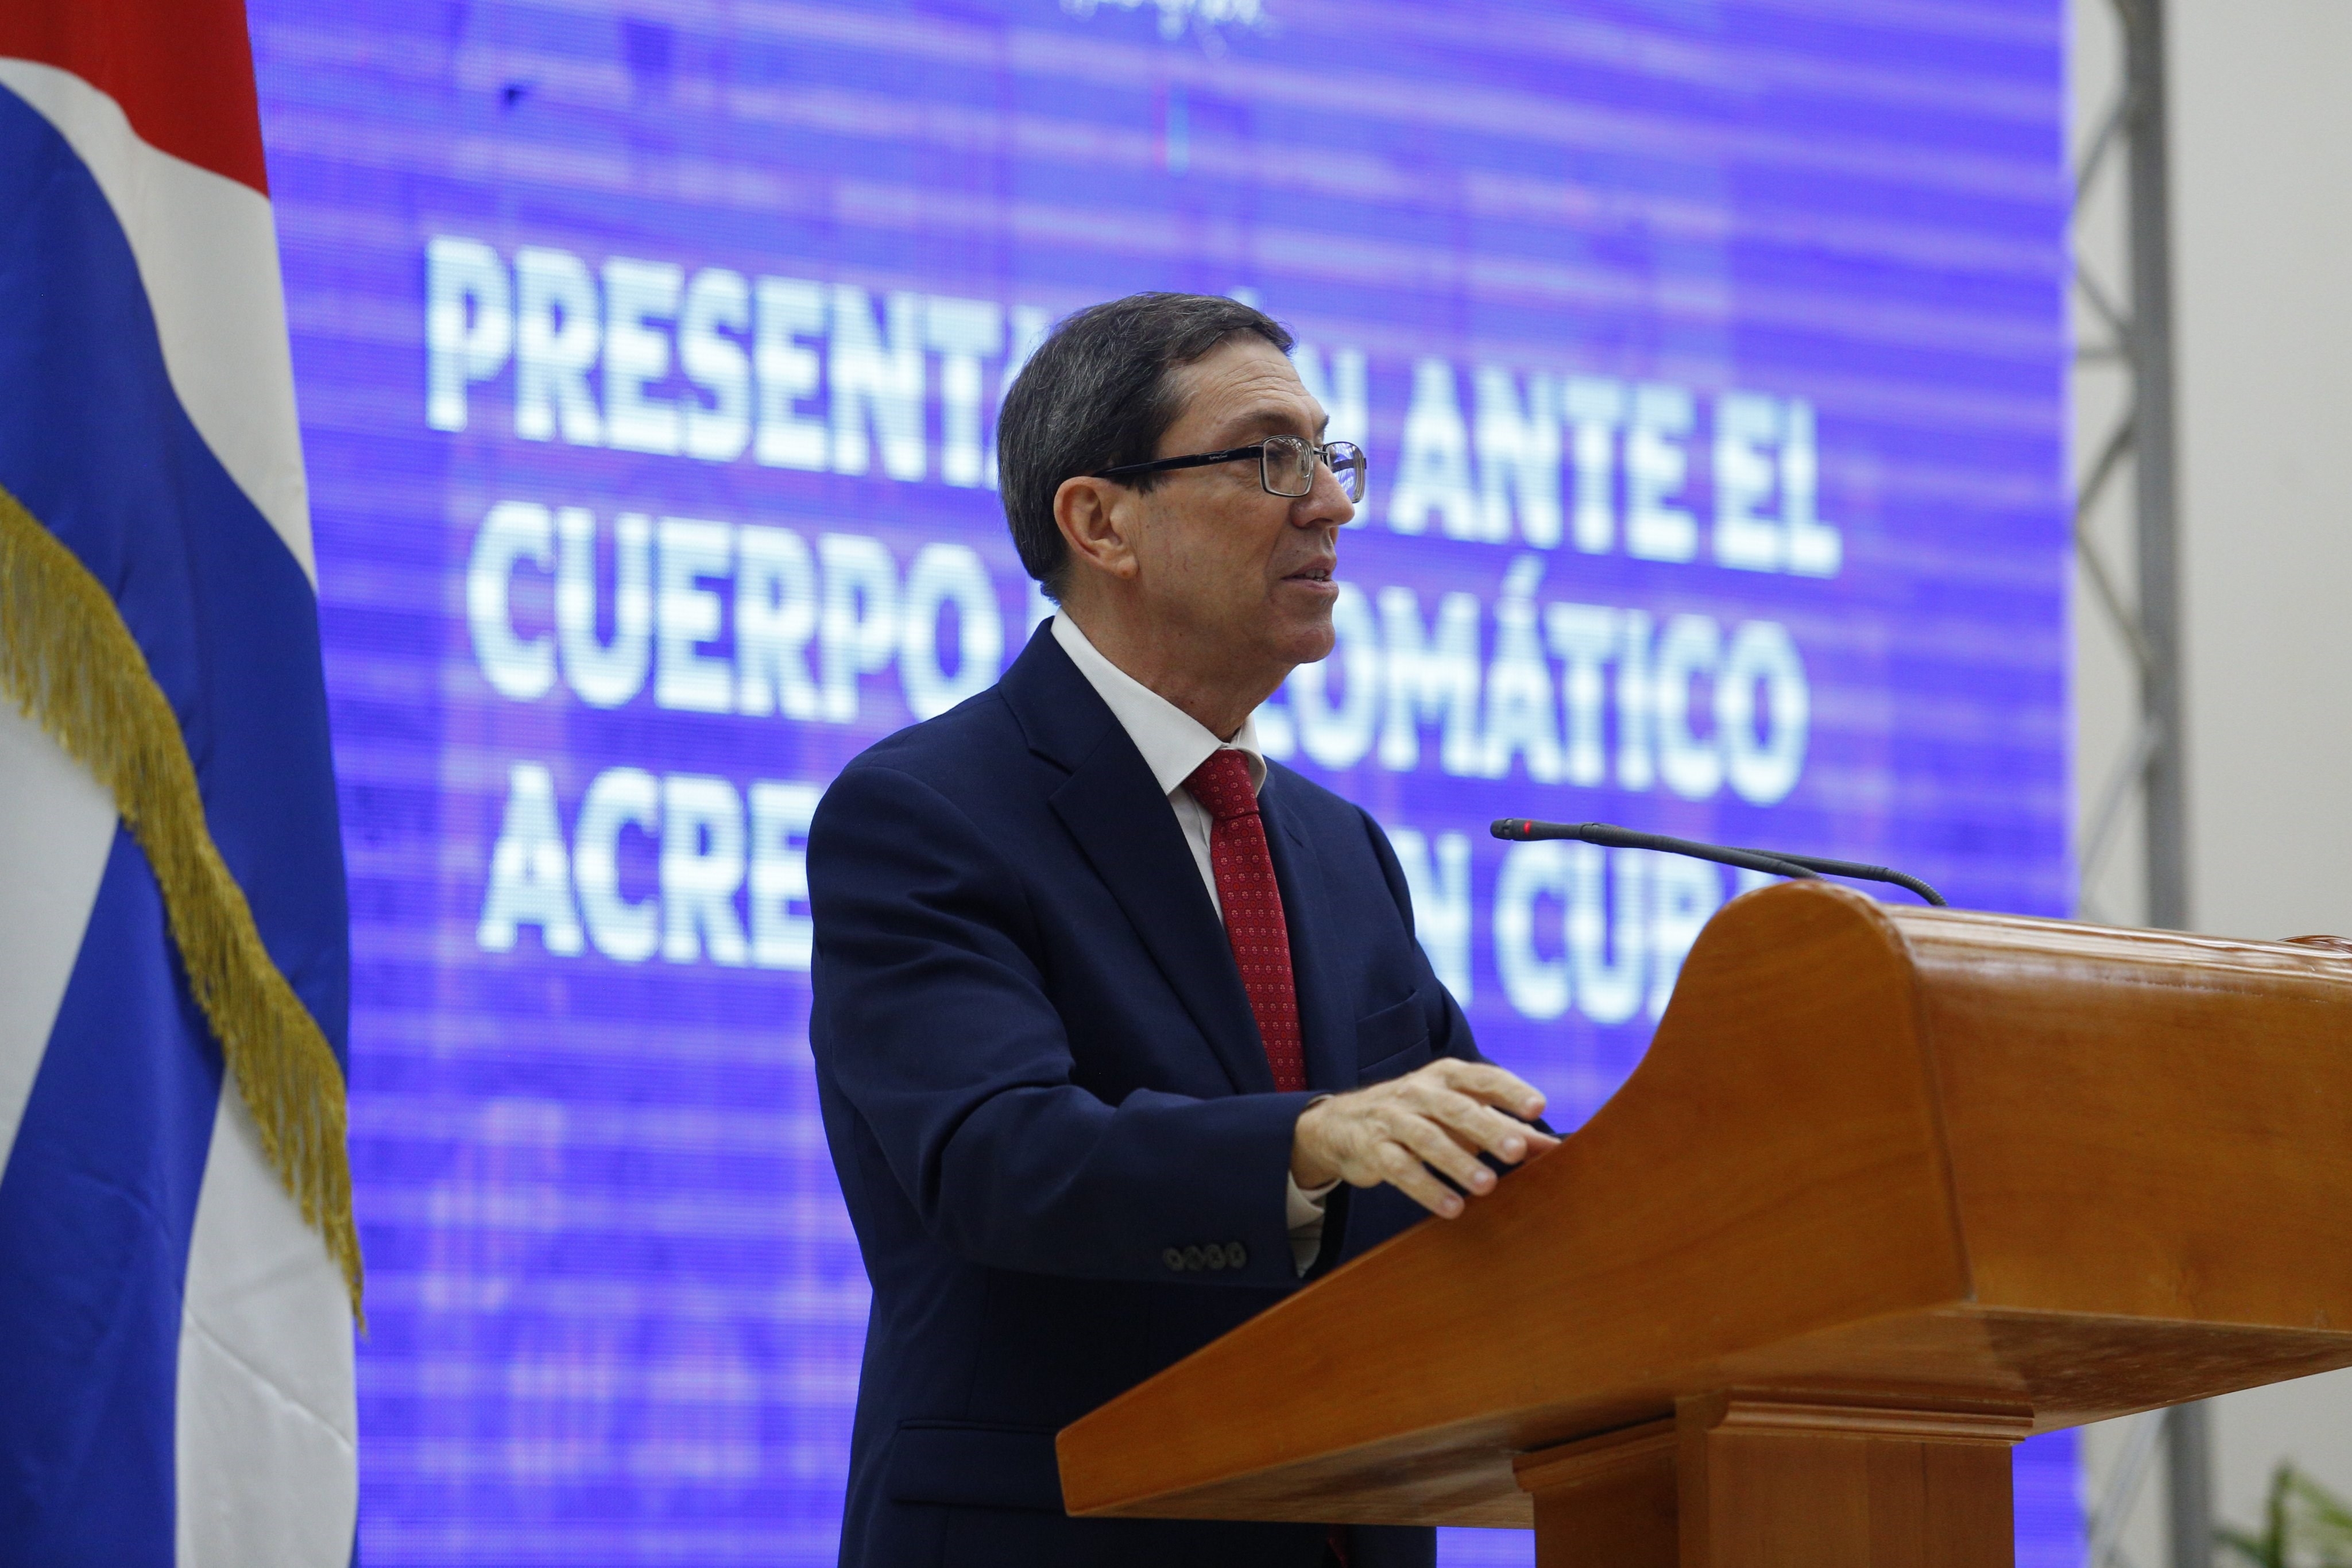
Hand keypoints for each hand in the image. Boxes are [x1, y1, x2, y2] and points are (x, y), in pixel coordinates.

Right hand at [1289, 1059, 1559, 1218]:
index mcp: (1445, 1076)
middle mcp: (1419, 1091)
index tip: (1538, 1107)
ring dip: (1458, 1162)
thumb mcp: (1460, 1114)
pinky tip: (1452, 1208)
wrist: (1343, 1124)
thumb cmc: (1418, 1116)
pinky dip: (1427, 1188)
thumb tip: (1555, 1147)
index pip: (1482, 1078)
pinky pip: (1400, 1168)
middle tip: (1518, 1150)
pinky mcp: (1374, 1149)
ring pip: (1427, 1138)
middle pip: (1456, 1108)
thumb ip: (1505, 1127)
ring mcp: (1393, 1118)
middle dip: (1488, 1128)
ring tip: (1488, 1185)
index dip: (1510, 1090)